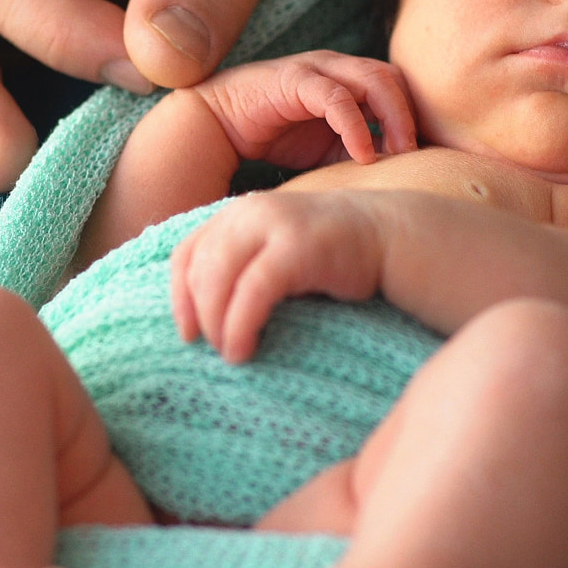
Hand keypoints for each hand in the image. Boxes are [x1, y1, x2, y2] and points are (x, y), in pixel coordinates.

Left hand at [171, 191, 385, 362]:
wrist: (388, 236)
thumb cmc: (329, 255)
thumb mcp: (275, 251)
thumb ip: (242, 266)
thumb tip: (204, 315)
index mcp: (237, 213)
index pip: (186, 254)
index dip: (179, 297)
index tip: (187, 333)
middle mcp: (249, 212)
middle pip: (199, 268)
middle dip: (199, 314)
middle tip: (211, 350)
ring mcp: (273, 225)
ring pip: (218, 279)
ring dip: (216, 323)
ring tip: (229, 354)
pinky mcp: (296, 246)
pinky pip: (253, 291)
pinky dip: (240, 324)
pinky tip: (244, 348)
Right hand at [192, 51, 416, 169]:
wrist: (216, 127)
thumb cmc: (273, 138)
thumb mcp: (327, 152)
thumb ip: (358, 154)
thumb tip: (395, 174)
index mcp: (348, 81)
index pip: (397, 89)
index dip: (413, 119)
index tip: (421, 157)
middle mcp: (337, 68)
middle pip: (393, 77)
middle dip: (409, 114)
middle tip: (413, 153)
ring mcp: (316, 69)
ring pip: (373, 78)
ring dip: (393, 115)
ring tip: (398, 152)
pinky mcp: (294, 78)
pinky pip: (336, 97)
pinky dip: (355, 125)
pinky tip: (363, 155)